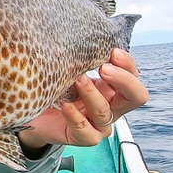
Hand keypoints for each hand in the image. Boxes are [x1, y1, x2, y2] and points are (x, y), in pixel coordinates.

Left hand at [18, 49, 148, 156]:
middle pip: (136, 97)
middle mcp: (111, 106)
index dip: (128, 65)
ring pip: (105, 112)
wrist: (36, 113)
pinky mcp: (83, 138)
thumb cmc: (56, 88)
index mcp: (112, 89)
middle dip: (123, 80)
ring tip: (78, 79)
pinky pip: (85, 130)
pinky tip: (65, 105)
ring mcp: (99, 125)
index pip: (134, 76)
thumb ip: (80, 59)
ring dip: (92, 94)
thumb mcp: (70, 70)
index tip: (113, 52)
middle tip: (104, 68)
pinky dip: (75, 117)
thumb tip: (77, 34)